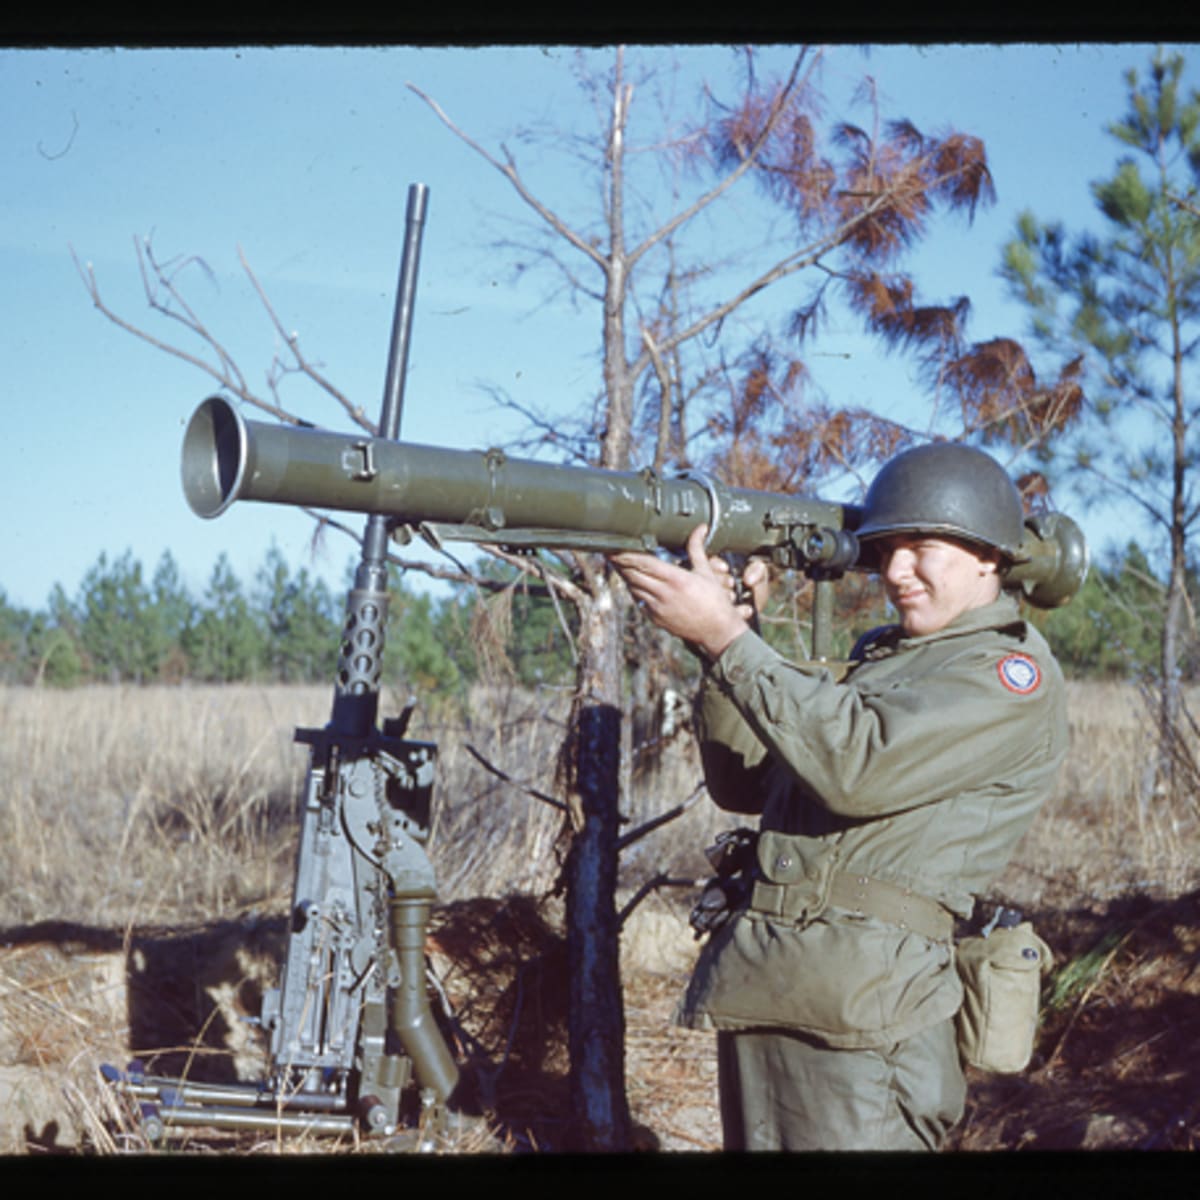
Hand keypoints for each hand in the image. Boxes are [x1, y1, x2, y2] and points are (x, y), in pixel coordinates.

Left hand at [610, 525, 759, 658]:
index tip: (614, 547)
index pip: (643, 563)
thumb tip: (700, 528)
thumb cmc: (715, 602)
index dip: (626, 554)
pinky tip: (635, 582)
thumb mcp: (706, 572)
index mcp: (676, 580)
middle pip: (632, 575)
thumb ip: (697, 549)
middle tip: (610, 552)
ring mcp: (658, 609)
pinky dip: (635, 590)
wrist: (718, 632)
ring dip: (626, 576)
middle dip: (619, 563)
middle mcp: (664, 594)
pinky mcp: (656, 619)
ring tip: (620, 564)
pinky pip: (640, 601)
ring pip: (633, 588)